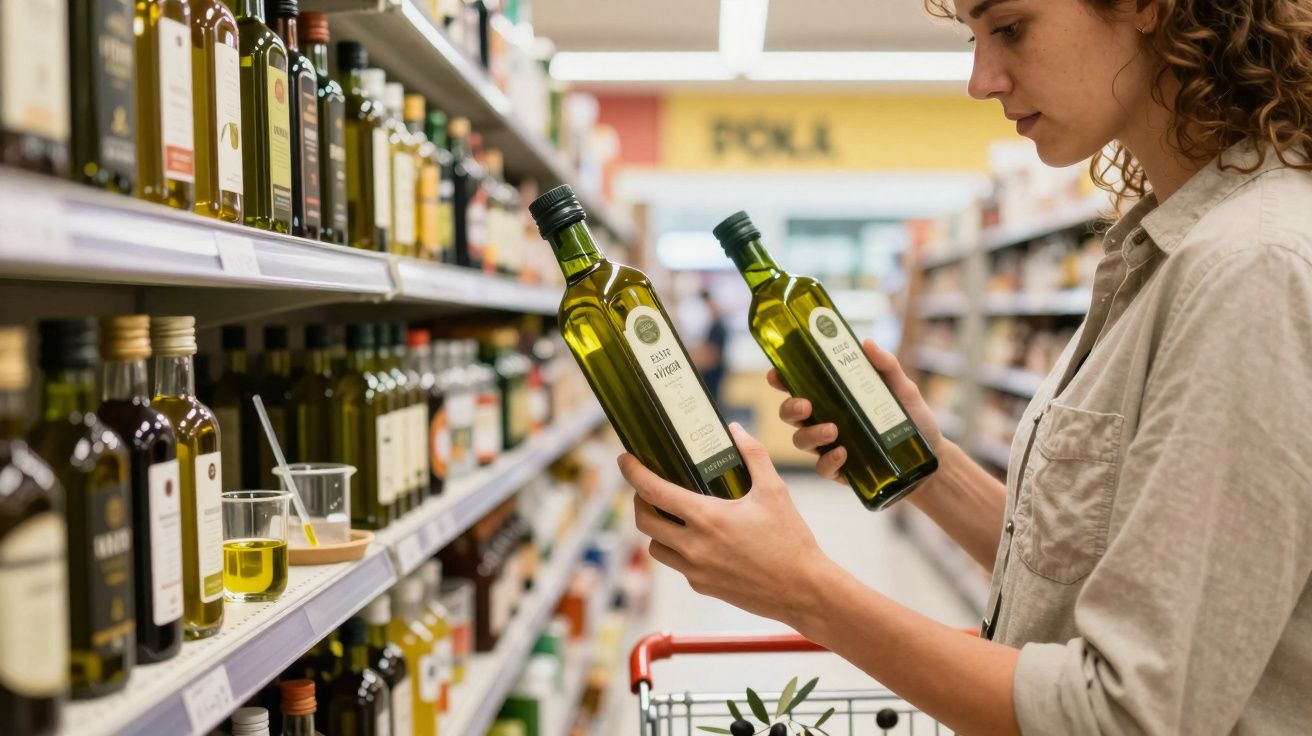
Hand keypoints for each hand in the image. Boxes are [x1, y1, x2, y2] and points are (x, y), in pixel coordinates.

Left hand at [619, 423, 832, 625]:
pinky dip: (678, 549)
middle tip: (648, 487)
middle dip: (639, 500)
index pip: (653, 491)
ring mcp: (695, 570)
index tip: (624, 460)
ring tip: (671, 514)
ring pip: (656, 547)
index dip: (632, 473)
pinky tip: (697, 539)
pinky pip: (677, 565)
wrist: (802, 590)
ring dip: (656, 528)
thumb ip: (753, 455)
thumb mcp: (774, 490)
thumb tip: (736, 429)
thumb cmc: (790, 540)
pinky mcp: (702, 586)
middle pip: (644, 520)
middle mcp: (693, 546)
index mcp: (706, 518)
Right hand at [767, 339, 944, 483]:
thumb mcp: (904, 390)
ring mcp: (830, 446)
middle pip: (790, 413)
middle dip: (790, 408)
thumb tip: (867, 343)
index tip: (776, 374)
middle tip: (805, 404)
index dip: (782, 379)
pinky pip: (822, 467)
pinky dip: (828, 460)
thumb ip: (887, 367)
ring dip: (811, 434)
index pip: (799, 385)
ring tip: (833, 430)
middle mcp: (826, 419)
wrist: (928, 461)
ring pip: (801, 440)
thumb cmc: (912, 421)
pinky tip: (843, 453)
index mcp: (834, 396)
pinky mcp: (840, 470)